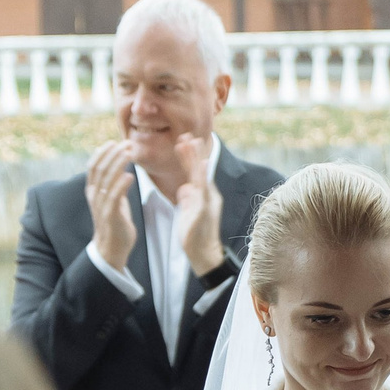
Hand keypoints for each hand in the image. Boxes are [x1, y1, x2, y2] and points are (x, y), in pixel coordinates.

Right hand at [85, 138, 137, 271]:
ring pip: (107, 179)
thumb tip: (120, 169)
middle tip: (126, 143)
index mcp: (93, 191)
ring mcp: (101, 205)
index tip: (114, 141)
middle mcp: (94, 196)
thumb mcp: (113, 200)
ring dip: (118, 163)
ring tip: (129, 152)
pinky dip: (122, 185)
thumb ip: (114, 185)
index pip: (93, 166)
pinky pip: (115, 197)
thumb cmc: (115, 223)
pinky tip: (131, 176)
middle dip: (112, 153)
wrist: (111, 249)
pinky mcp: (110, 216)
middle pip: (100, 168)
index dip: (102, 152)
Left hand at [173, 134, 225, 276]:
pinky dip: (202, 180)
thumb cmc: (195, 235)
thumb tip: (184, 189)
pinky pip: (203, 193)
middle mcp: (208, 196)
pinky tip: (200, 168)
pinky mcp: (205, 213)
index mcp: (203, 195)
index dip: (189, 156)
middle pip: (198, 170)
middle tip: (186, 135)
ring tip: (191, 145)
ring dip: (196, 160)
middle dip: (192, 152)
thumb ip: (188, 199)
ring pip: (201, 178)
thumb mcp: (189, 213)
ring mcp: (207, 203)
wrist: (203, 255)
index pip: (194, 171)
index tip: (182, 140)